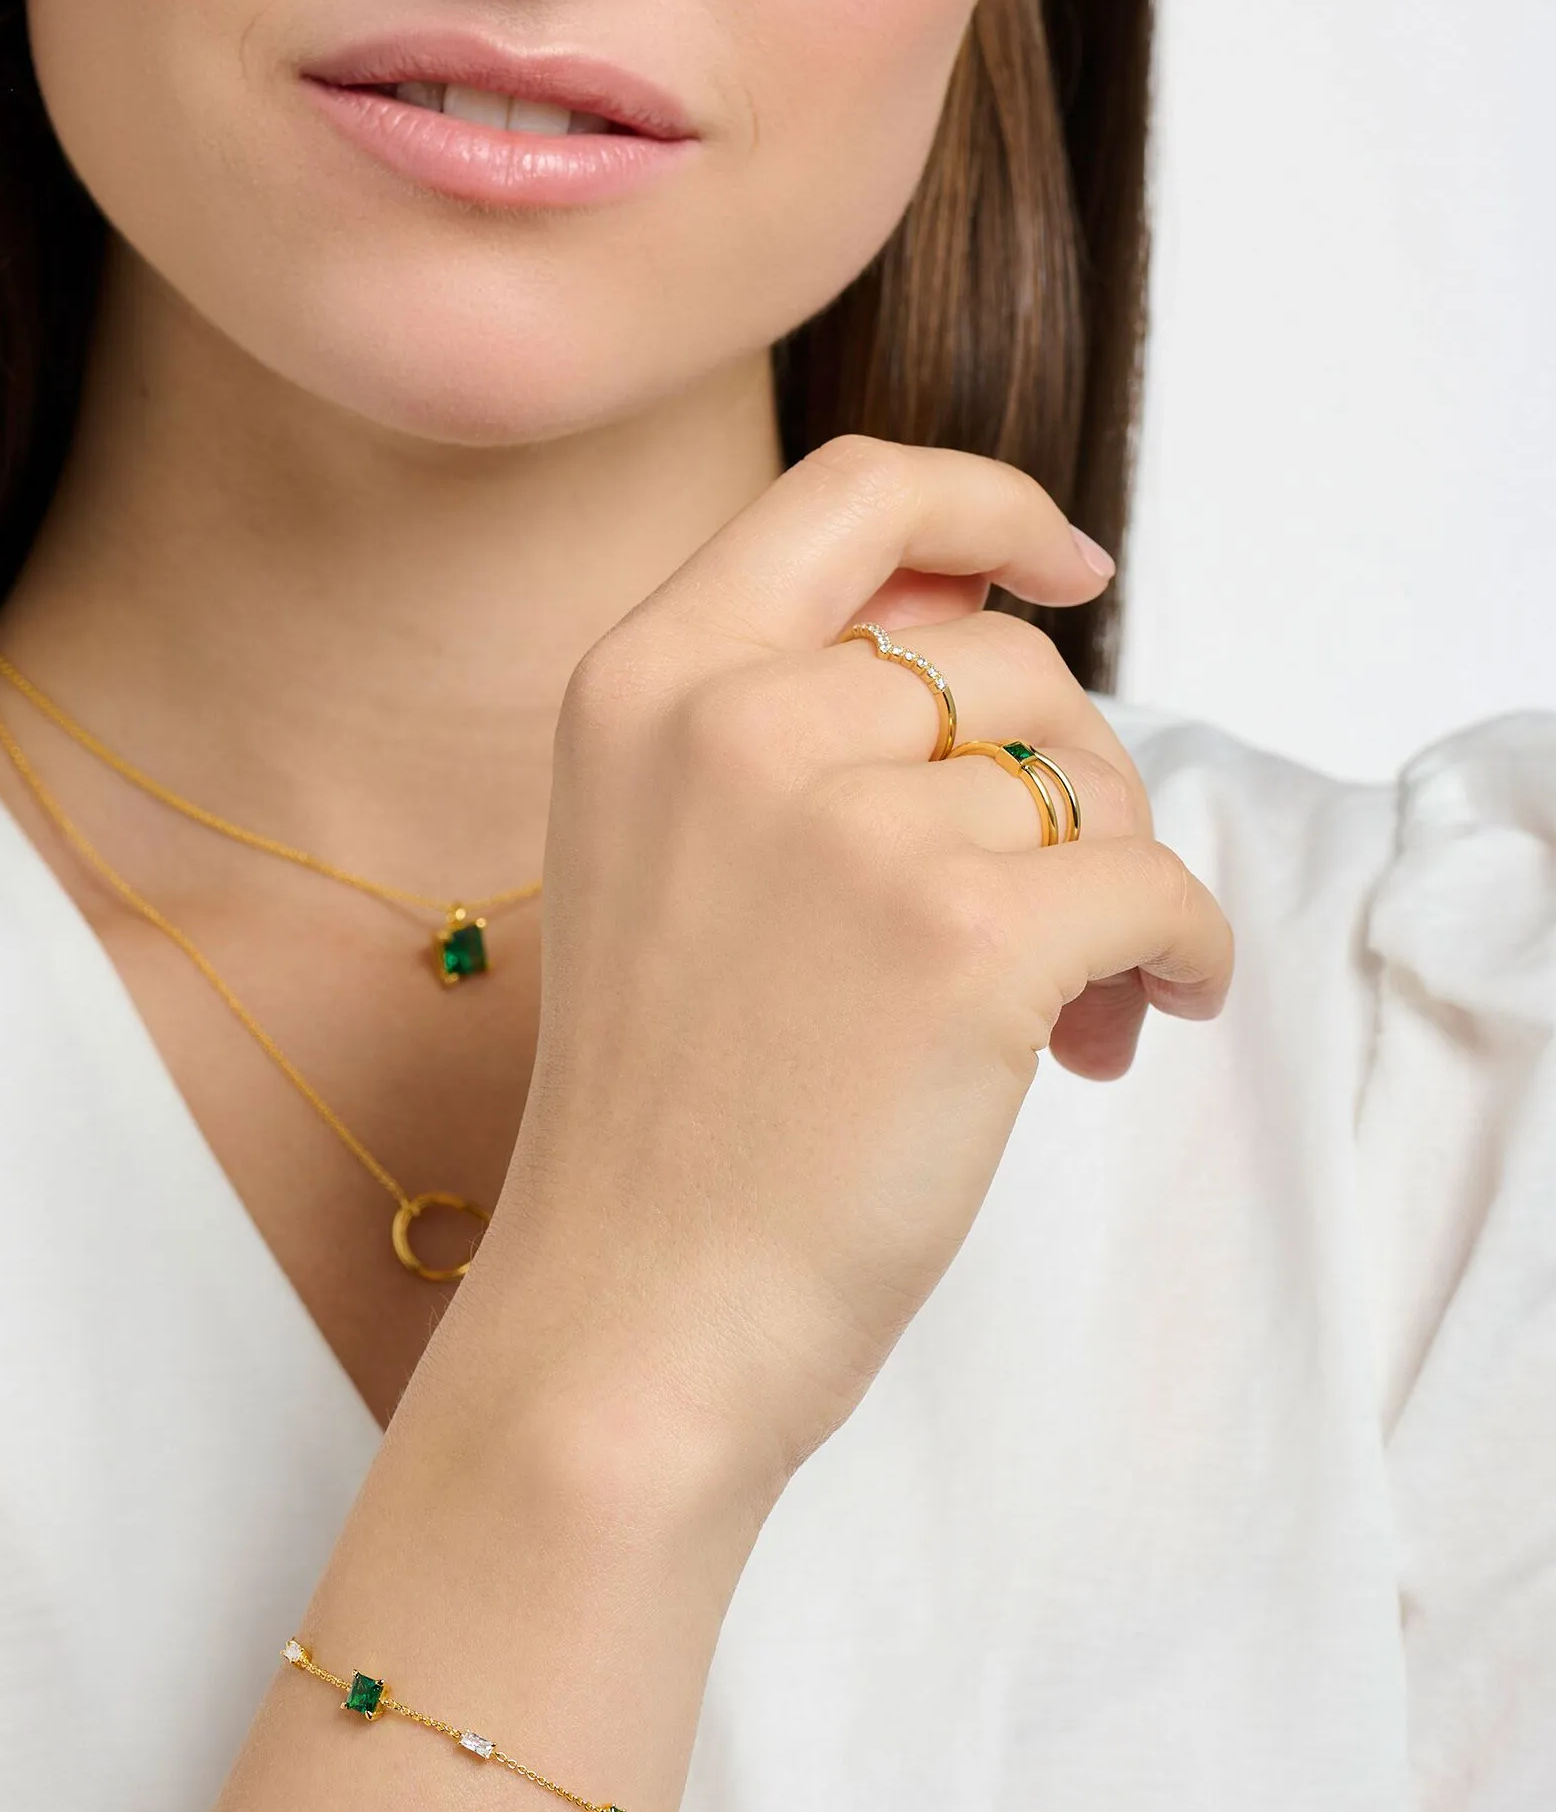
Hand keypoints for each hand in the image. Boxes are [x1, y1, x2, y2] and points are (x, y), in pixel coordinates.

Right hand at [430, 437, 1233, 1510]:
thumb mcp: (664, 858)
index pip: (852, 494)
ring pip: (1085, 777)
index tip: (1067, 565)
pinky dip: (1184, 952)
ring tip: (1074, 1010)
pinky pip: (1155, 885)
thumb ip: (789, 720)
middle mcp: (731, 720)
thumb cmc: (659, 1113)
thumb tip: (1004, 626)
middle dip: (1067, 772)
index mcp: (643, 684)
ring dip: (1113, 881)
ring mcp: (843, 825)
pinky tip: (1146, 1019)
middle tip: (1055, 903)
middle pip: (1002, 658)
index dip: (986, 506)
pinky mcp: (959, 940)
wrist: (629, 1317)